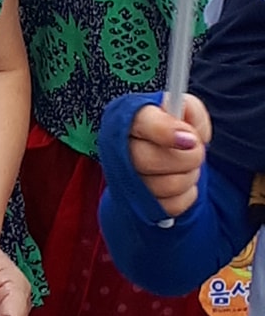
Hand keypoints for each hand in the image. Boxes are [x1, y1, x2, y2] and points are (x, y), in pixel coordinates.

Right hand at [129, 96, 209, 216]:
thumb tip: (188, 136)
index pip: (141, 123)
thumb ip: (190, 109)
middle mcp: (120, 150)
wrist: (164, 157)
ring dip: (189, 176)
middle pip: (149, 159)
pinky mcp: (141, 206)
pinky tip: (181, 180)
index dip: (166, 131)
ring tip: (187, 166)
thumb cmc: (171, 130)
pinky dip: (186, 194)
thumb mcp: (183, 109)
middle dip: (186, 157)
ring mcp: (127, 182)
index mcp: (127, 119)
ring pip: (167, 185)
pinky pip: (172, 205)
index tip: (190, 138)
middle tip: (195, 150)